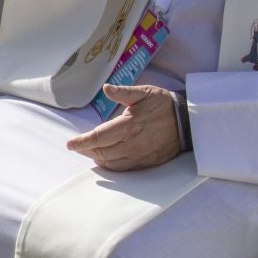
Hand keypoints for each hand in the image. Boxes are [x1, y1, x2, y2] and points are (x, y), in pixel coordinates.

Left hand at [67, 84, 182, 170]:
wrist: (188, 122)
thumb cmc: (163, 105)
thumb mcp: (144, 92)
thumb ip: (124, 92)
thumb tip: (106, 88)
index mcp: (129, 125)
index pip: (99, 137)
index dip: (82, 142)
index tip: (69, 144)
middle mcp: (132, 144)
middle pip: (101, 152)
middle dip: (86, 150)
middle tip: (77, 145)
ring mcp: (140, 156)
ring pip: (110, 163)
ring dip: (96, 158)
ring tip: (88, 151)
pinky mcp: (146, 163)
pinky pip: (123, 169)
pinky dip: (110, 166)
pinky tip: (105, 159)